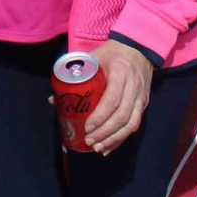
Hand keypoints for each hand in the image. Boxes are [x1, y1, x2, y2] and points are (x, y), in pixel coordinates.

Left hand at [79, 39, 153, 154]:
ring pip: (131, 124)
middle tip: (89, 141)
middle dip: (104, 132)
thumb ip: (76, 77)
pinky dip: (121, 138)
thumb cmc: (112, 53)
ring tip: (98, 148)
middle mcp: (134, 86)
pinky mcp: (144, 104)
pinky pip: (135, 125)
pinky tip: (109, 147)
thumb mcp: (94, 58)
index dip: (100, 117)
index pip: (112, 99)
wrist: (138, 48)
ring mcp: (141, 96)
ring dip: (114, 139)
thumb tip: (53, 100)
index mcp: (120, 72)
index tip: (86, 127)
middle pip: (122, 116)